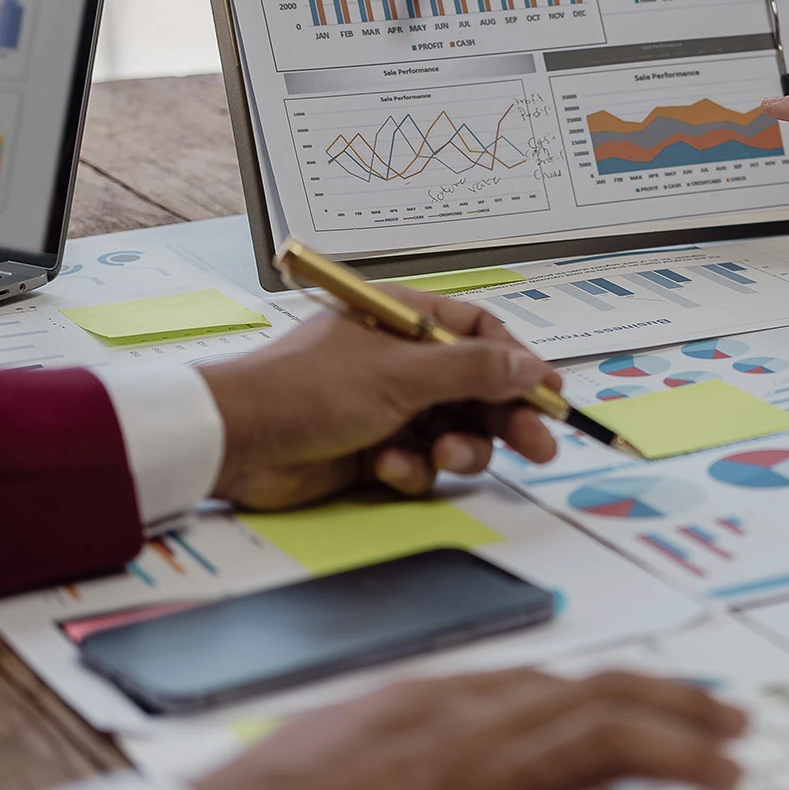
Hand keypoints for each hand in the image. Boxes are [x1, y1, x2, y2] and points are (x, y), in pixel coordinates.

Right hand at [195, 669, 746, 789]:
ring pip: (608, 743)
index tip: (650, 698)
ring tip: (731, 760)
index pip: (544, 683)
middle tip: (723, 717)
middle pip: (593, 696)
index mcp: (428, 702)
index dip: (612, 689)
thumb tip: (441, 758)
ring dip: (684, 746)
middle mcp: (465, 730)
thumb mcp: (333, 750)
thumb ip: (402, 745)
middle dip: (671, 702)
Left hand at [198, 289, 559, 508]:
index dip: (518, 362)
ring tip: (445, 456)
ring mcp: (387, 405)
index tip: (550, 393)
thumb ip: (472, 371)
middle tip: (538, 446)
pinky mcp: (374, 448)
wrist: (238, 442)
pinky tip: (390, 469)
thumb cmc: (308, 389)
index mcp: (405, 321)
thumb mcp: (401, 374)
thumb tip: (529, 365)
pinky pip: (420, 460)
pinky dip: (413, 468)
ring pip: (454, 429)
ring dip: (458, 448)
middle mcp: (399, 360)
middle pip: (476, 387)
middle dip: (504, 417)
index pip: (480, 333)